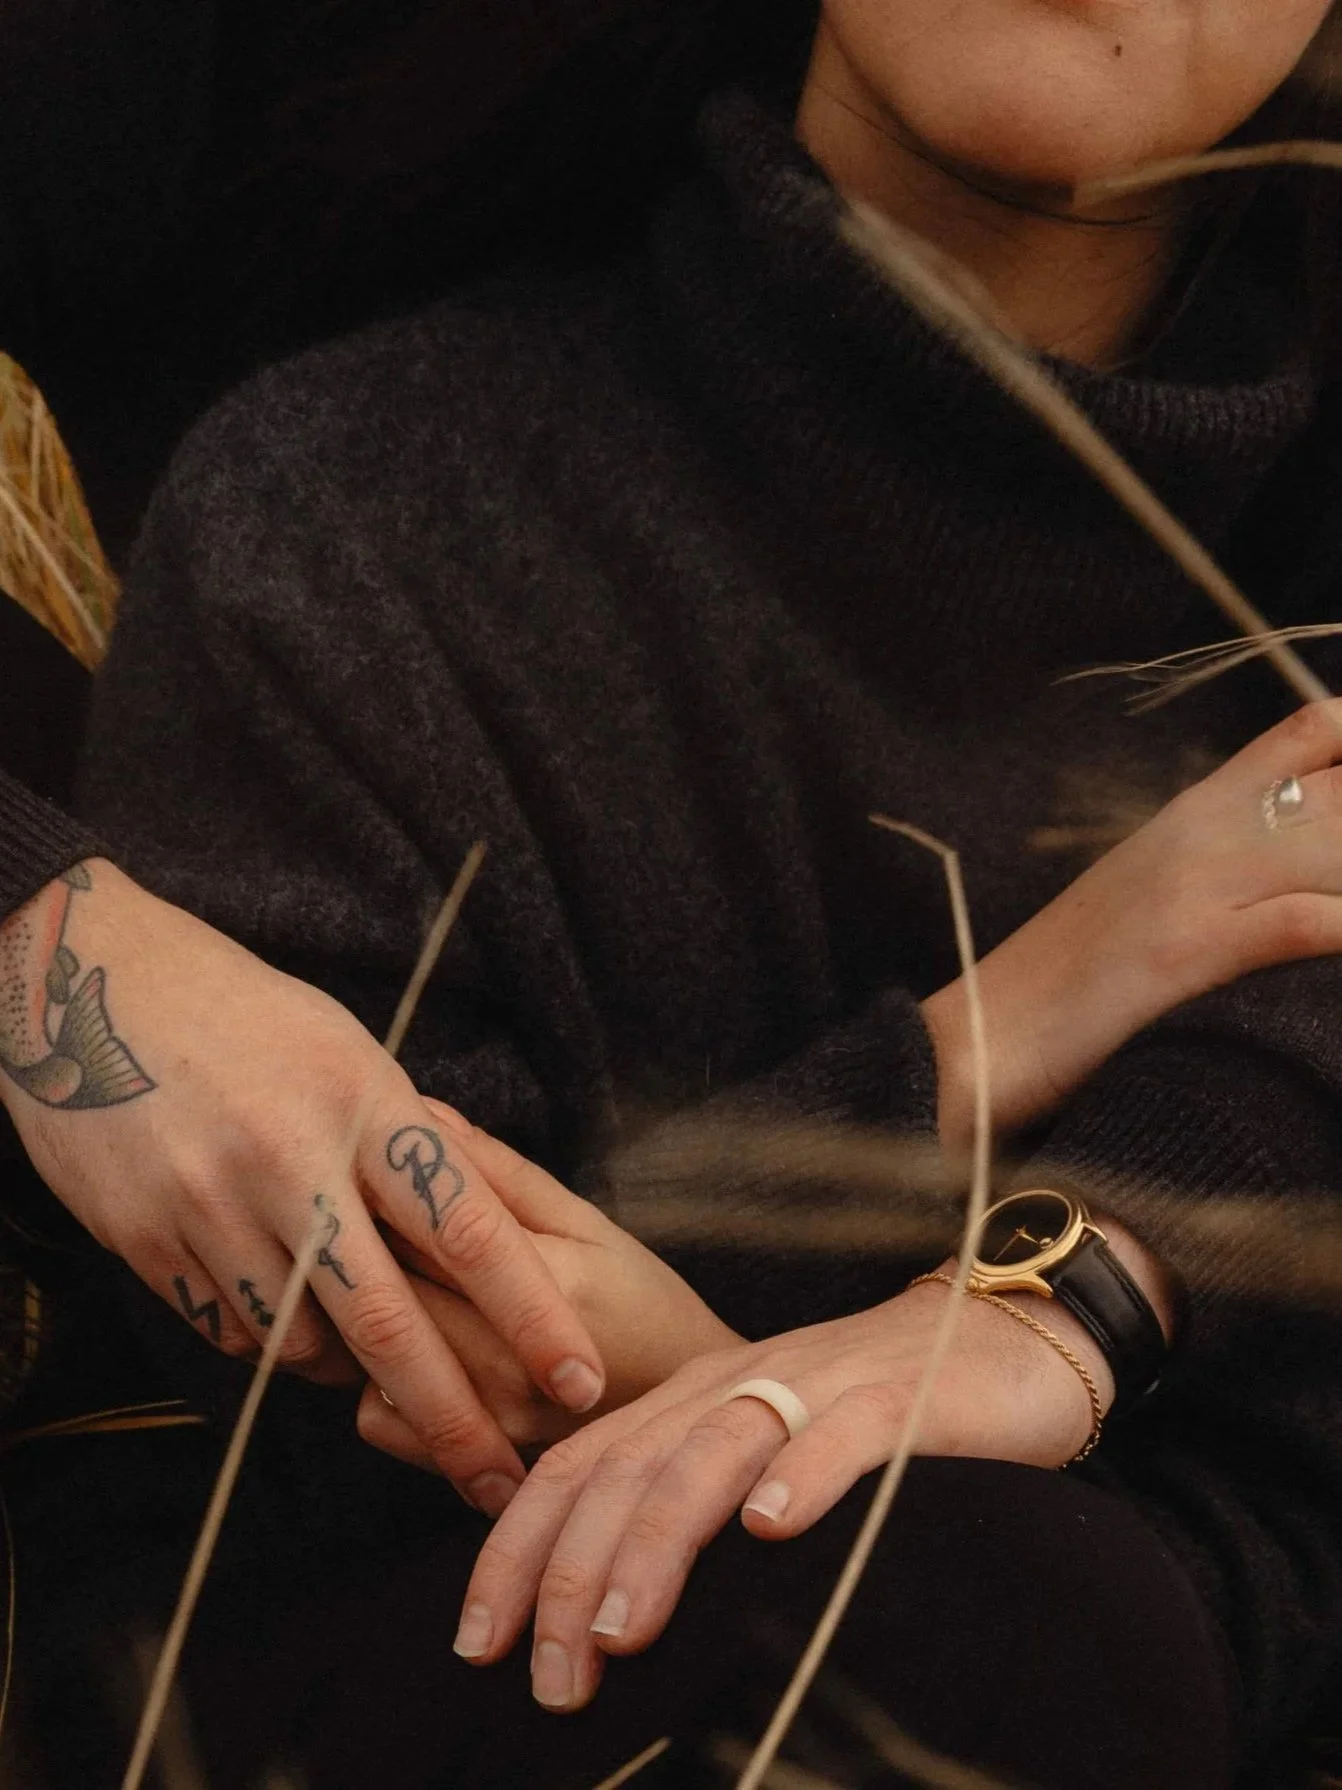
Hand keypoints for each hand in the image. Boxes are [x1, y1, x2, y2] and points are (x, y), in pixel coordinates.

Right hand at [0, 861, 604, 1513]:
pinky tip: (286, 1310)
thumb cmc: (250, 1015)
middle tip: (501, 1484)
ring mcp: (210, 1206)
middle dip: (453, 1418)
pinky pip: (230, 1330)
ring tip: (372, 1355)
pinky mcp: (146, 1240)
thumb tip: (465, 1244)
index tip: (580, 1382)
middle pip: (390, 1324)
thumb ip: (404, 1146)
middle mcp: (290, 1162)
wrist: (95, 983)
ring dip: (350, 1370)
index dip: (531, 1316)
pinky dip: (270, 1340)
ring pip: (302, 1344)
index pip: (469, 1230)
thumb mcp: (349, 1053)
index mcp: (362, 1104)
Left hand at [357, 1108, 740, 1463]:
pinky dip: (375, 1385)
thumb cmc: (643, 1301)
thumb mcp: (586, 1222)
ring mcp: (485, 1417)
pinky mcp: (470, 1466)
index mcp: (541, 1282)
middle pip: (381, 1290)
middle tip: (355, 1218)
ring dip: (359, 1317)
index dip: (371, 1191)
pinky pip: (375, 1419)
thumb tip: (422, 1109)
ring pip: (364, 1355)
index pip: (415, 1226)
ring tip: (389, 1286)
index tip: (358, 1167)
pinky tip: (409, 1354)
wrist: (682, 1408)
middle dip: (354, 1250)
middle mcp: (506, 1358)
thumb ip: (499, 1173)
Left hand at [453, 1273, 1108, 1711]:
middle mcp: (736, 1385)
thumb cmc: (869, 1417)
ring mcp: (817, 1386)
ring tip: (621, 1629)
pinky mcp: (900, 1396)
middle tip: (551, 1677)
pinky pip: (843, 1431)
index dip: (518, 1549)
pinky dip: (803, 1475)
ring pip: (713, 1452)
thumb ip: (689, 1506)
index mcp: (691, 1402)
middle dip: (572, 1572)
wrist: (999, 1339)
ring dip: (658, 1540)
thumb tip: (603, 1624)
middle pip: (629, 1467)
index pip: (579, 1466)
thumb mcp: (758, 1454)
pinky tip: (772, 1528)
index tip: (479, 1643)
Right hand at [925, 699, 1341, 1147]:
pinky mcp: (1179, 951)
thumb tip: (1300, 878)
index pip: (1309, 735)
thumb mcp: (1152, 907)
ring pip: (1333, 847)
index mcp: (1190, 814)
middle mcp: (1198, 833)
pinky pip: (1296, 922)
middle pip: (1340, 791)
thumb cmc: (1063, 989)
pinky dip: (1338, 926)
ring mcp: (1189, 887)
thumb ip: (1224, 875)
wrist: (975, 1038)